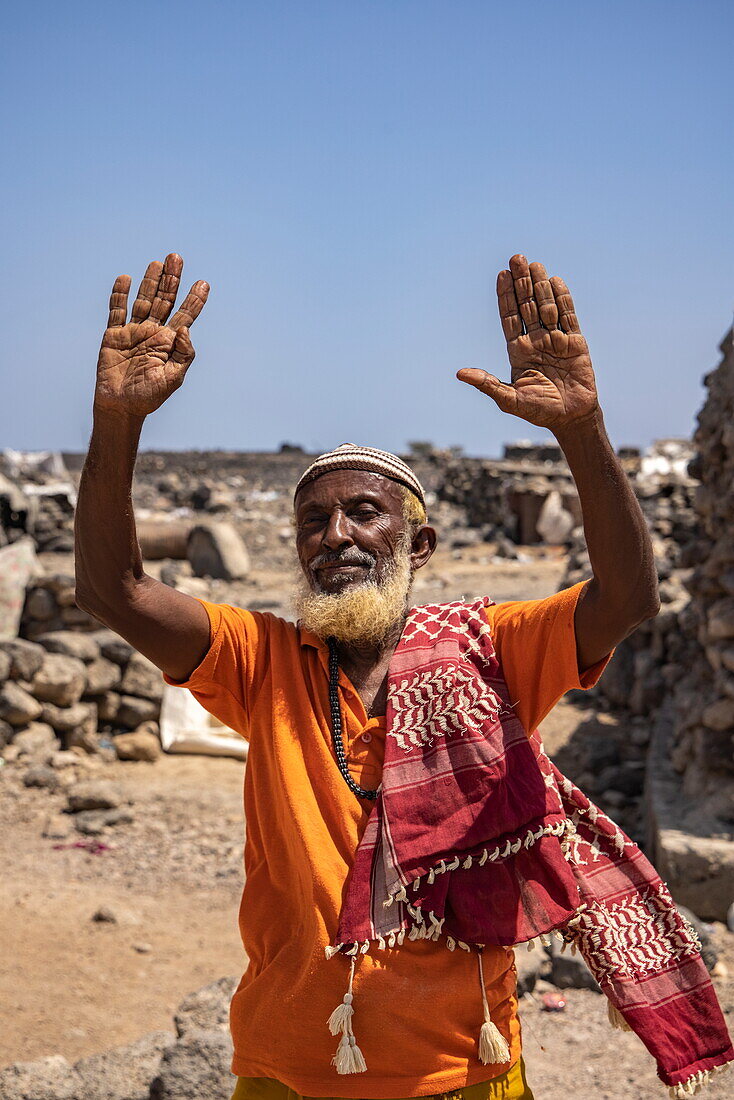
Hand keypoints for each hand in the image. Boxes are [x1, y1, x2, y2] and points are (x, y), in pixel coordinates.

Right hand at [95, 253, 208, 417]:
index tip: (204, 283)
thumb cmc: (149, 397)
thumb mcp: (173, 379)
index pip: (185, 316)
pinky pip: (117, 311)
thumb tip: (186, 329)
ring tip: (158, 262)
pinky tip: (126, 278)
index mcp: (169, 343)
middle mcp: (153, 333)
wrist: (121, 407)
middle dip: (171, 280)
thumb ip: (183, 355)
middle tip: (177, 257)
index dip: (194, 299)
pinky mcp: (113, 336)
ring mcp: (133, 332)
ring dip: (150, 281)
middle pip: (164, 300)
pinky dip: (119, 295)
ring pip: (143, 300)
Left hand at [457, 254, 598, 431]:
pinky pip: (568, 316)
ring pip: (546, 306)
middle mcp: (535, 341)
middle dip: (521, 283)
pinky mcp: (575, 342)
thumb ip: (487, 384)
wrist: (570, 418)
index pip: (509, 318)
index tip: (501, 275)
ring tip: (533, 264)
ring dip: (540, 286)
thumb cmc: (538, 411)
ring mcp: (555, 340)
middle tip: (516, 258)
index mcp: (518, 351)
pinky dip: (562, 298)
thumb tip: (460, 373)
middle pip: (526, 306)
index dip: (505, 297)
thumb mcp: (509, 399)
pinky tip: (555, 281)